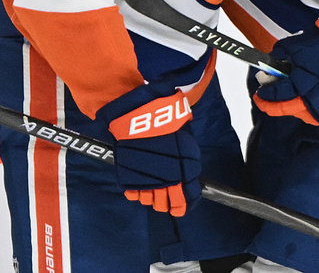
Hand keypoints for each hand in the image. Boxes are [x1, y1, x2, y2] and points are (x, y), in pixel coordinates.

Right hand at [96, 81, 201, 216]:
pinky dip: (137, 192)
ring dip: (153, 197)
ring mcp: (147, 181)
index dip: (186, 201)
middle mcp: (168, 180)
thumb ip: (187, 158)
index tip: (184, 202)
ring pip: (150, 201)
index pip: (188, 197)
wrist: (142, 115)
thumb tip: (188, 170)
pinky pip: (134, 194)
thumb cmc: (168, 122)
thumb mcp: (186, 138)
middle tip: (168, 198)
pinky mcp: (129, 178)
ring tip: (154, 190)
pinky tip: (141, 184)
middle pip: (168, 203)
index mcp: (186, 171)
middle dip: (169, 202)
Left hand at [254, 8, 318, 125]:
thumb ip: (282, 55)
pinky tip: (302, 100)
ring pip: (301, 114)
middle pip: (288, 109)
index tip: (259, 93)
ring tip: (285, 99)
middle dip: (274, 106)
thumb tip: (271, 64)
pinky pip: (315, 114)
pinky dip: (305, 108)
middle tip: (266, 100)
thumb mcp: (300, 45)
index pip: (279, 94)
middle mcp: (313, 100)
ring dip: (290, 107)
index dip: (266, 95)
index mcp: (303, 84)